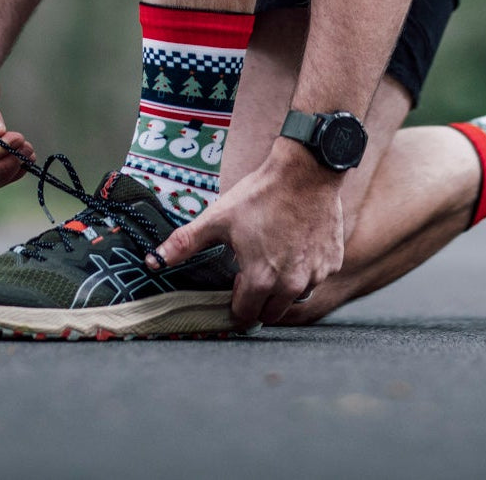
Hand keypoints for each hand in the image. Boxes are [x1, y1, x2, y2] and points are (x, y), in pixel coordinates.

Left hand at [150, 142, 344, 326]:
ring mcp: (315, 274)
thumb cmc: (261, 194)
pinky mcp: (332, 262)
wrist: (306, 170)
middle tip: (254, 269)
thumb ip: (185, 243)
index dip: (237, 301)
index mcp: (260, 280)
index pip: (246, 315)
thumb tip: (153, 262)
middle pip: (272, 312)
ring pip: (296, 296)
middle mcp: (291, 285)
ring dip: (284, 285)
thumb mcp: (218, 217)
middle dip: (260, 298)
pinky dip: (306, 267)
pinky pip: (316, 276)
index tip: (236, 282)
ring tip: (275, 253)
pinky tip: (296, 243)